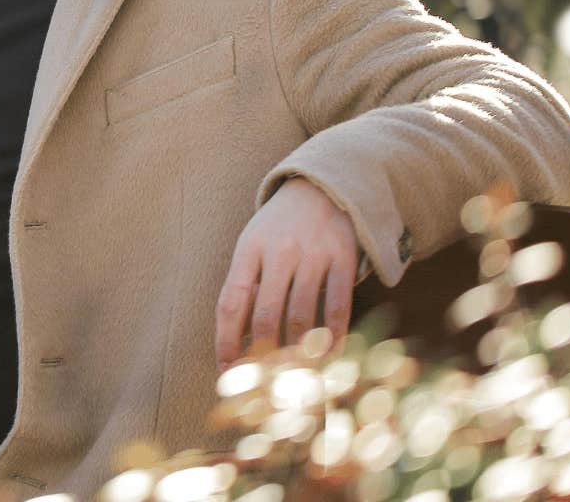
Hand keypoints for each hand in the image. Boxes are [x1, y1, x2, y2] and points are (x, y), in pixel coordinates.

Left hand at [215, 176, 358, 370]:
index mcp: (248, 248)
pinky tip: (326, 357)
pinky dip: (332, 338)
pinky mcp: (343, 258)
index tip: (226, 369)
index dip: (226, 340)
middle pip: (266, 314)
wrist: (322, 187)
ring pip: (302, 316)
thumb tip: (240, 339)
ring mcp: (313, 254)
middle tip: (262, 382)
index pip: (230, 301)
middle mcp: (279, 251)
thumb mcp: (253, 244)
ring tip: (292, 378)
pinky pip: (338, 307)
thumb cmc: (279, 227)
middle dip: (262, 354)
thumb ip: (247, 285)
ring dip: (296, 353)